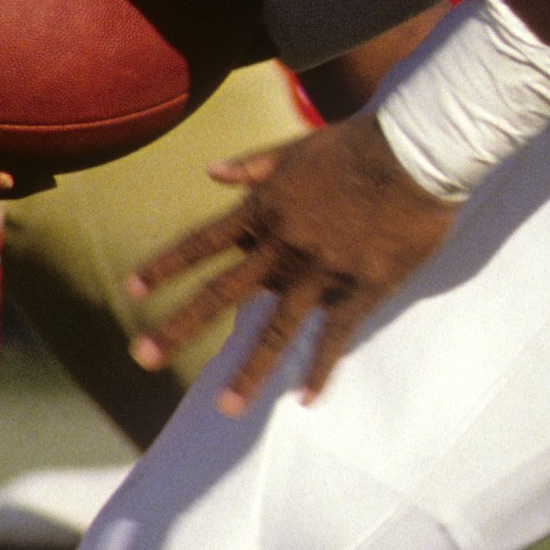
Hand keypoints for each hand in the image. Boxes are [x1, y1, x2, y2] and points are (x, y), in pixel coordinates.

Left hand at [127, 110, 457, 411]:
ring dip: (249, 371)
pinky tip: (308, 400)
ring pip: (276, 330)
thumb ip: (254, 166)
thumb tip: (211, 172)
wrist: (418, 151)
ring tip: (226, 407)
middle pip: (221, 294)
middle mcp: (283, 246)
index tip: (131, 290)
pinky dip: (321, 370)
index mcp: (265, 210)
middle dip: (178, 326)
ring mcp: (321, 272)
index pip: (202, 243)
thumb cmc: (360, 142)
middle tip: (142, 357)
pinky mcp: (361, 288)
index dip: (165, 266)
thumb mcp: (298, 146)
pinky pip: (335, 338)